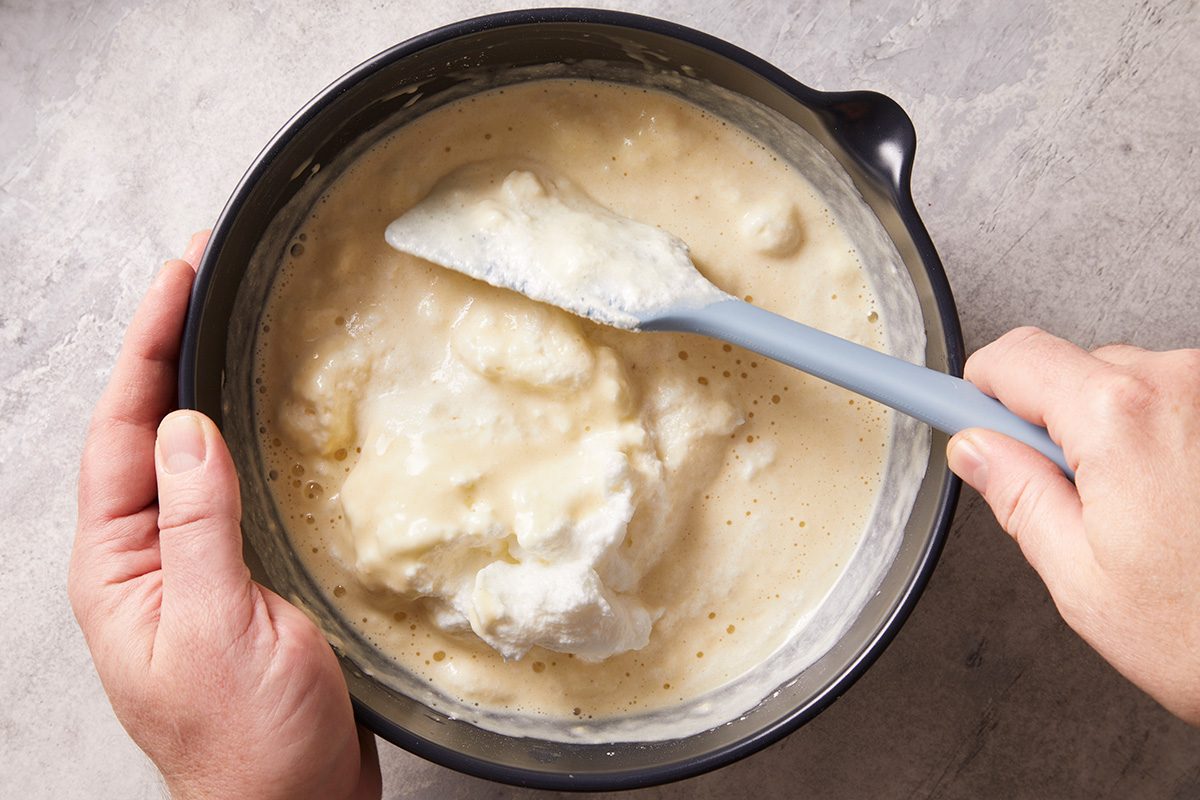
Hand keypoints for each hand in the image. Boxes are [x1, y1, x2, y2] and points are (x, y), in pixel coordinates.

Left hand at [69, 233, 381, 798]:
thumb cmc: (247, 740)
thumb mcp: (218, 622)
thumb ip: (197, 521)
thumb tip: (182, 424)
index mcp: (118, 567)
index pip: (120, 434)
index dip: (146, 348)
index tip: (178, 278)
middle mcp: (146, 558)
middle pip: (146, 433)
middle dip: (167, 350)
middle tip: (202, 274)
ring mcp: (192, 567)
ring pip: (190, 457)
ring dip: (205, 387)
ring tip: (228, 323)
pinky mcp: (240, 578)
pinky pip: (233, 492)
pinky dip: (247, 441)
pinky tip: (268, 418)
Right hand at [948, 327, 1199, 724]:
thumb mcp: (1080, 577)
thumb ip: (1017, 496)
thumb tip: (975, 450)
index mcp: (1121, 419)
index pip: (1011, 360)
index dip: (970, 391)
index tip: (938, 397)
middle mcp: (1181, 385)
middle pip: (1070, 369)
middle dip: (1051, 424)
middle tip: (1069, 499)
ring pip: (1125, 384)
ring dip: (1112, 432)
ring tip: (1142, 511)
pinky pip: (1175, 401)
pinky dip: (1160, 437)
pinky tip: (1177, 499)